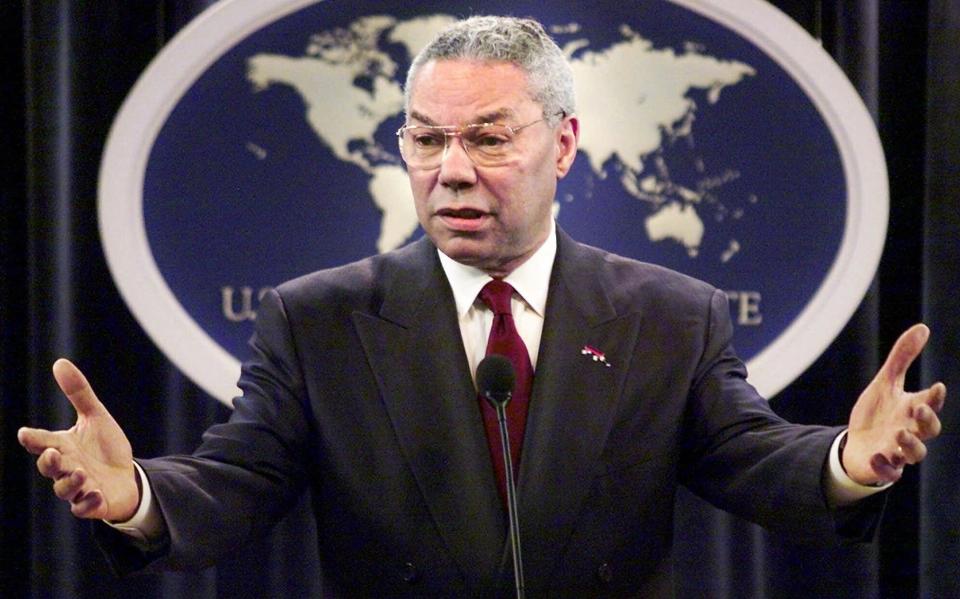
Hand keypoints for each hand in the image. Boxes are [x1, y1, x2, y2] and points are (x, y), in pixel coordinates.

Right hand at [18, 359, 139, 520]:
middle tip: (52, 454)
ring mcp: (78, 488)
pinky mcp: (93, 503)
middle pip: (49, 467)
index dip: (33, 438)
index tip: (26, 433)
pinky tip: (96, 494)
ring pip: (65, 489)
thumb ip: (79, 393)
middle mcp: (66, 467)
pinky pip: (85, 508)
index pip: (42, 441)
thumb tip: (59, 362)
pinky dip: (87, 503)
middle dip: (48, 462)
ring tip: (80, 472)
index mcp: (63, 446)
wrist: (126, 477)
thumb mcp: (96, 417)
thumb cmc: (105, 448)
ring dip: (70, 482)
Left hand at [843, 324, 946, 484]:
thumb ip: (903, 358)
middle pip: (929, 431)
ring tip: (899, 432)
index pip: (932, 404)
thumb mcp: (886, 383)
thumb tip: (923, 327)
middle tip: (919, 408)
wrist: (858, 443)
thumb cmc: (878, 413)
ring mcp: (898, 451)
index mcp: (913, 410)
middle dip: (927, 421)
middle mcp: (910, 431)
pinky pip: (889, 472)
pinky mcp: (883, 466)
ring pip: (914, 454)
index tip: (938, 387)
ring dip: (910, 445)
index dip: (936, 397)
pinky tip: (877, 456)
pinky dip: (885, 467)